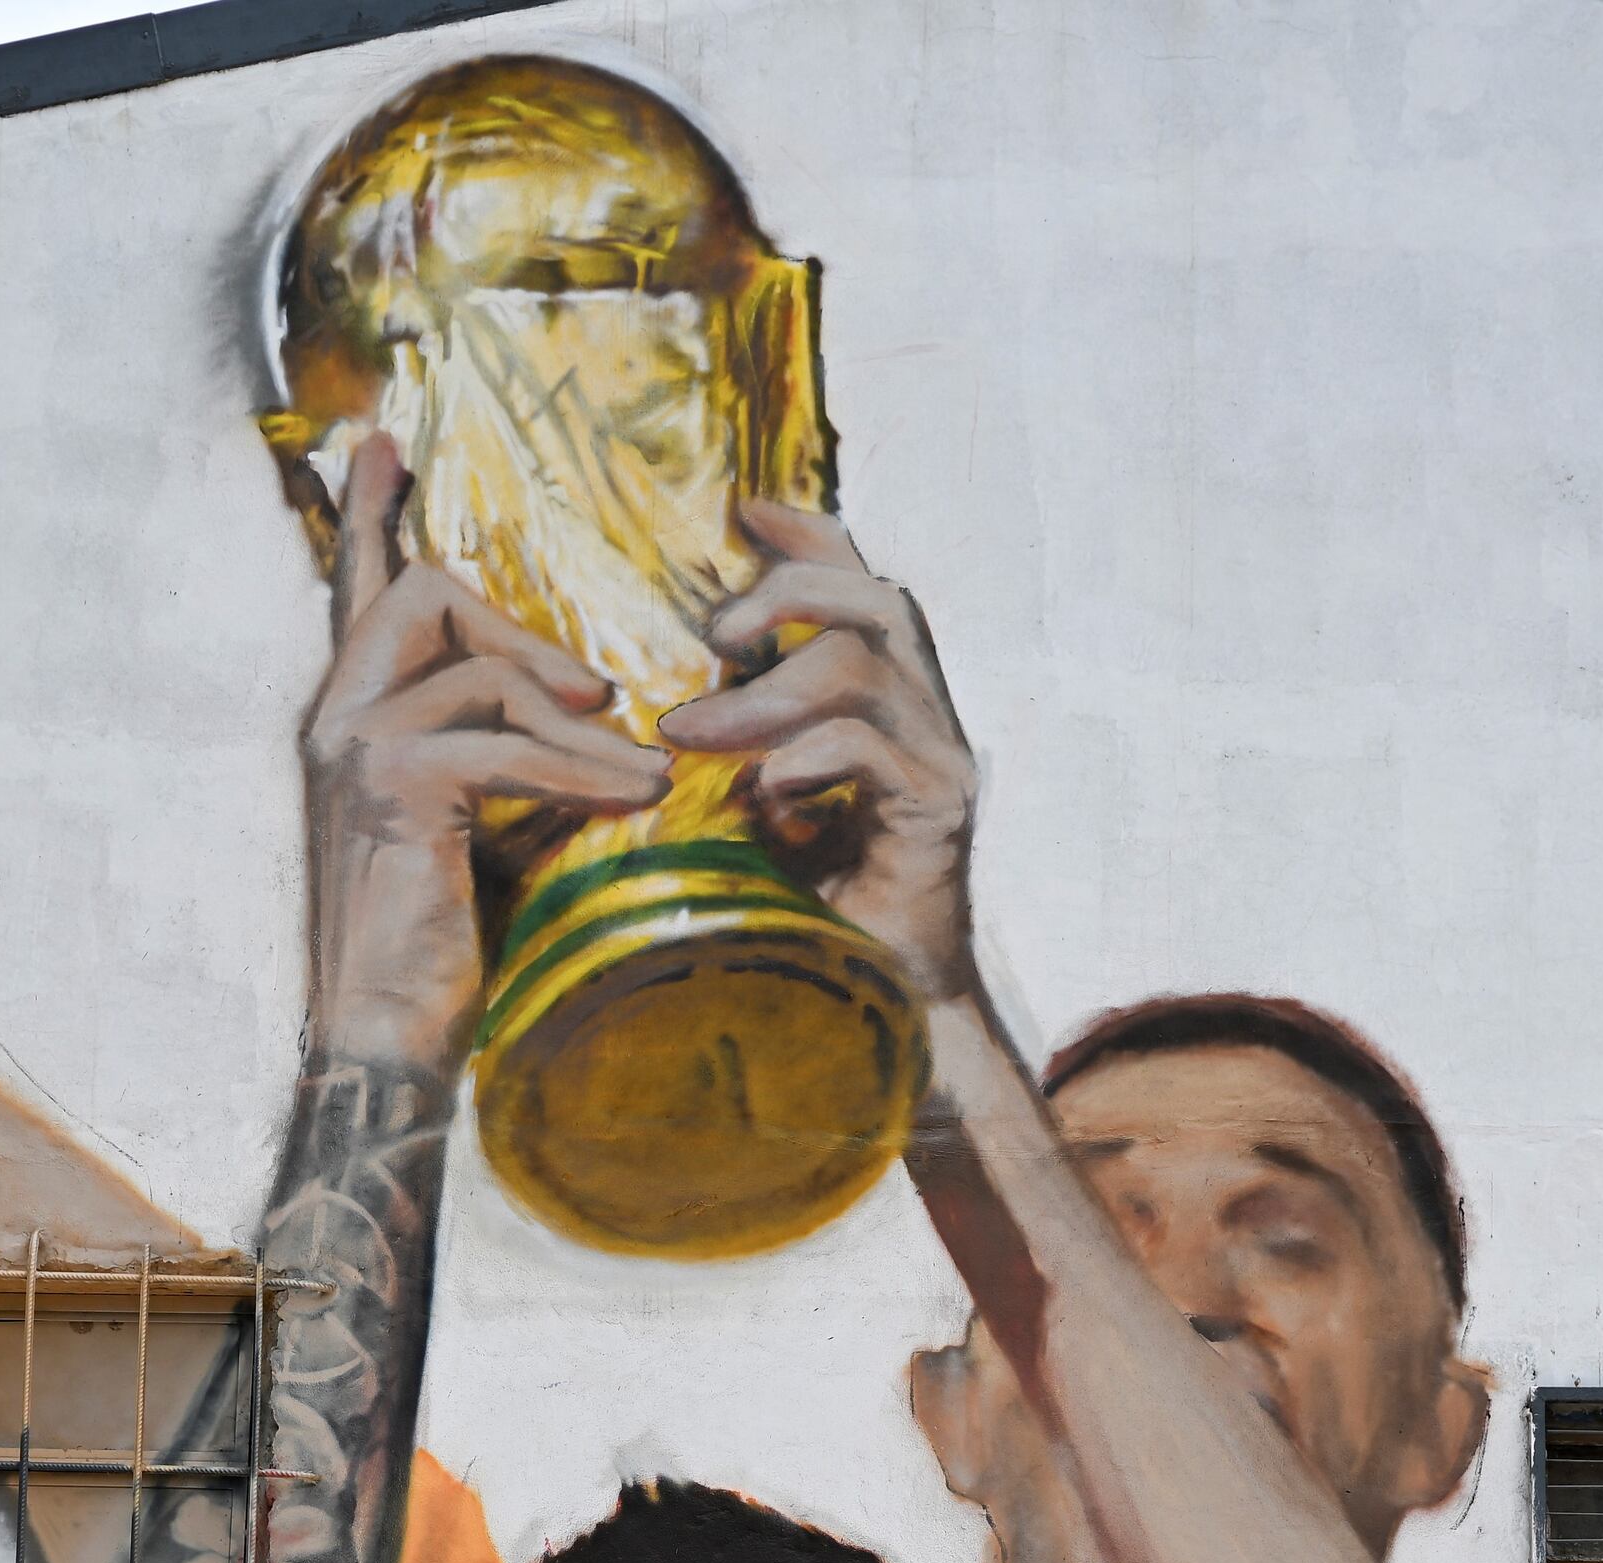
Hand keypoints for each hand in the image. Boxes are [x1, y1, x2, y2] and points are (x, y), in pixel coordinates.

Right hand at [304, 434, 668, 1069]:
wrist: (388, 1043)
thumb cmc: (443, 951)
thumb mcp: (489, 826)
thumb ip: (513, 755)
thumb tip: (595, 711)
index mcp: (351, 718)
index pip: (358, 592)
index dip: (370, 517)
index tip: (382, 442)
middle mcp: (333, 717)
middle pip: (425, 595)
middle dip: (521, 634)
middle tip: (596, 695)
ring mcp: (349, 747)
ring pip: (473, 664)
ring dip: (568, 716)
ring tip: (634, 773)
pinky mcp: (387, 785)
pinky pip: (502, 742)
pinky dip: (579, 773)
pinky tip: (630, 803)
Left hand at [659, 497, 981, 1004]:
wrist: (888, 1010)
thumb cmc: (815, 913)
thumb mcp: (758, 810)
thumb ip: (734, 749)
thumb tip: (660, 703)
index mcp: (890, 703)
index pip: (862, 584)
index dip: (808, 538)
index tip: (740, 512)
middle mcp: (928, 719)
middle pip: (878, 601)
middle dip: (788, 597)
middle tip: (710, 639)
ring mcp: (943, 763)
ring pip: (867, 669)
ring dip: (765, 693)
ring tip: (688, 733)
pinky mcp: (941, 816)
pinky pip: (872, 750)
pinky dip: (805, 760)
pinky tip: (764, 801)